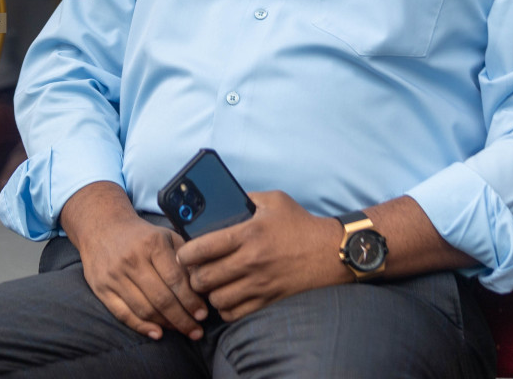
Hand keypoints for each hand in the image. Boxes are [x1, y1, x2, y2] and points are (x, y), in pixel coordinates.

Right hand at [60, 182, 207, 340]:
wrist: (102, 227)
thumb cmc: (141, 236)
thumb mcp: (166, 237)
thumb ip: (185, 259)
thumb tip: (204, 287)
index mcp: (151, 244)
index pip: (175, 279)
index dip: (191, 300)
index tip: (203, 314)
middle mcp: (131, 259)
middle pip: (161, 298)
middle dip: (183, 319)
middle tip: (196, 331)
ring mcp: (114, 275)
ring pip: (144, 309)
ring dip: (166, 325)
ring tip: (181, 331)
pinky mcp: (101, 288)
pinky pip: (123, 314)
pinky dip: (141, 327)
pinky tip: (157, 333)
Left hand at [176, 190, 347, 321]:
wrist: (330, 251)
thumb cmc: (300, 223)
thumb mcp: (272, 200)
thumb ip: (245, 199)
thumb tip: (220, 201)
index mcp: (248, 234)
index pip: (203, 248)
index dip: (185, 253)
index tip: (182, 253)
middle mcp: (251, 261)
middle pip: (205, 278)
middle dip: (193, 276)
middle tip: (193, 270)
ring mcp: (260, 283)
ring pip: (217, 299)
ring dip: (208, 293)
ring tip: (209, 285)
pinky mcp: (269, 298)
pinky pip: (236, 313)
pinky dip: (226, 308)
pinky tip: (226, 297)